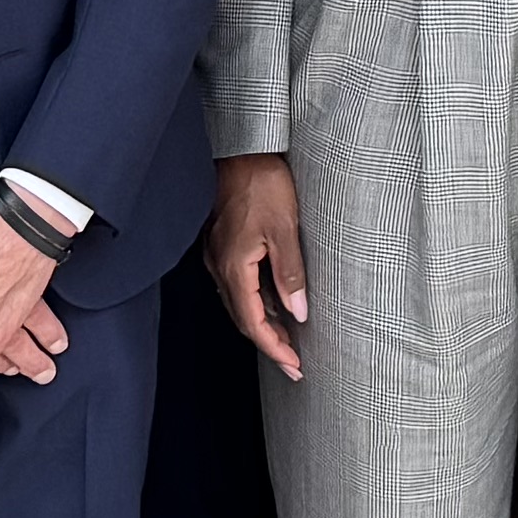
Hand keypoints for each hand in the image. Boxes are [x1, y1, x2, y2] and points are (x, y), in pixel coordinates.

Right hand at [211, 155, 309, 380]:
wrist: (240, 151)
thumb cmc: (262, 184)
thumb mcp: (284, 229)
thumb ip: (290, 274)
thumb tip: (299, 314)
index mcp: (235, 267)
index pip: (253, 322)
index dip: (274, 348)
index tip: (294, 366)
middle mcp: (220, 267)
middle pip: (243, 319)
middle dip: (269, 344)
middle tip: (294, 363)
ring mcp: (218, 256)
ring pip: (239, 303)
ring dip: (262, 325)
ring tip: (287, 339)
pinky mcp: (222, 246)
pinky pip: (237, 286)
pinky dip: (255, 303)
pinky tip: (272, 304)